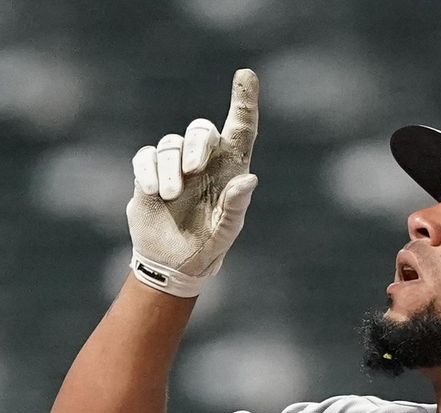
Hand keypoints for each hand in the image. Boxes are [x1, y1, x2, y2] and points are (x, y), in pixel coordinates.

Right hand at [126, 68, 259, 296]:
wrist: (171, 263)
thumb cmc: (207, 247)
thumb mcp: (226, 232)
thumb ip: (237, 207)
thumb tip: (249, 178)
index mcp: (230, 170)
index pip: (241, 130)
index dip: (244, 102)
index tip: (246, 75)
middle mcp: (204, 162)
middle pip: (201, 129)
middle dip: (197, 142)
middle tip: (194, 168)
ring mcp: (175, 165)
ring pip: (170, 144)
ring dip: (170, 168)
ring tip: (170, 196)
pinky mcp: (150, 173)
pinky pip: (145, 156)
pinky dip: (149, 171)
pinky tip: (154, 191)